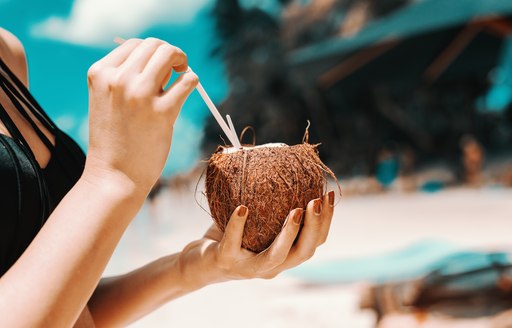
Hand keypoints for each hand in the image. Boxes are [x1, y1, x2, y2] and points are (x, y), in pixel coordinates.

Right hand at [83, 38, 197, 192]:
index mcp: (100, 74)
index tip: (159, 68)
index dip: (151, 52)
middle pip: (154, 45)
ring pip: (170, 55)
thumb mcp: (108, 101)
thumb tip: (165, 61)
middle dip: (169, 53)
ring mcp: (140, 94)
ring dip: (182, 61)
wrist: (113, 177)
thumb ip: (127, 78)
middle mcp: (118, 79)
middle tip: (176, 68)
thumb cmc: (115, 140)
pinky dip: (192, 80)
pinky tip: (188, 89)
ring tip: (182, 74)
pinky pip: (188, 81)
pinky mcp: (163, 112)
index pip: (133, 44)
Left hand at [179, 191, 334, 286]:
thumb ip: (272, 205)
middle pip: (303, 252)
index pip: (314, 243)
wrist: (199, 263)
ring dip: (289, 233)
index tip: (328, 194)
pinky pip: (233, 244)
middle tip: (317, 200)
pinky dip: (238, 225)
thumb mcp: (256, 224)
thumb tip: (282, 163)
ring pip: (276, 256)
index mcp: (284, 256)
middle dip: (314, 227)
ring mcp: (249, 268)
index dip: (326, 221)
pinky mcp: (226, 262)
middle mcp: (272, 267)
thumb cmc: (231, 237)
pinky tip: (242, 208)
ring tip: (296, 210)